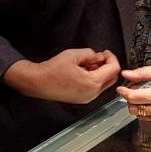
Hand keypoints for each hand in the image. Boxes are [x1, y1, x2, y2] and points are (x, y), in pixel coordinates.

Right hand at [4, 49, 119, 103]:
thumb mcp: (73, 55)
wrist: (37, 82)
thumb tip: (98, 56)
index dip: (111, 58)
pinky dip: (94, 79)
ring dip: (100, 72)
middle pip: (111, 78)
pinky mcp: (82, 99)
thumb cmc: (51, 70)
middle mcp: (92, 93)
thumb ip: (90, 53)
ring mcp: (87, 98)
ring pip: (104, 84)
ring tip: (87, 63)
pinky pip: (95, 89)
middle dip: (108, 66)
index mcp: (92, 83)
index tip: (106, 53)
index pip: (113, 69)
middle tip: (99, 57)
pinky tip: (83, 72)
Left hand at [117, 62, 150, 120]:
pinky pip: (150, 117)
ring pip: (141, 115)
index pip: (133, 98)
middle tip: (132, 90)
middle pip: (134, 108)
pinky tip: (149, 101)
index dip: (124, 92)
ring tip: (141, 95)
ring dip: (137, 106)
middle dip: (129, 100)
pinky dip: (145, 111)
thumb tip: (126, 74)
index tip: (120, 88)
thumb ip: (141, 73)